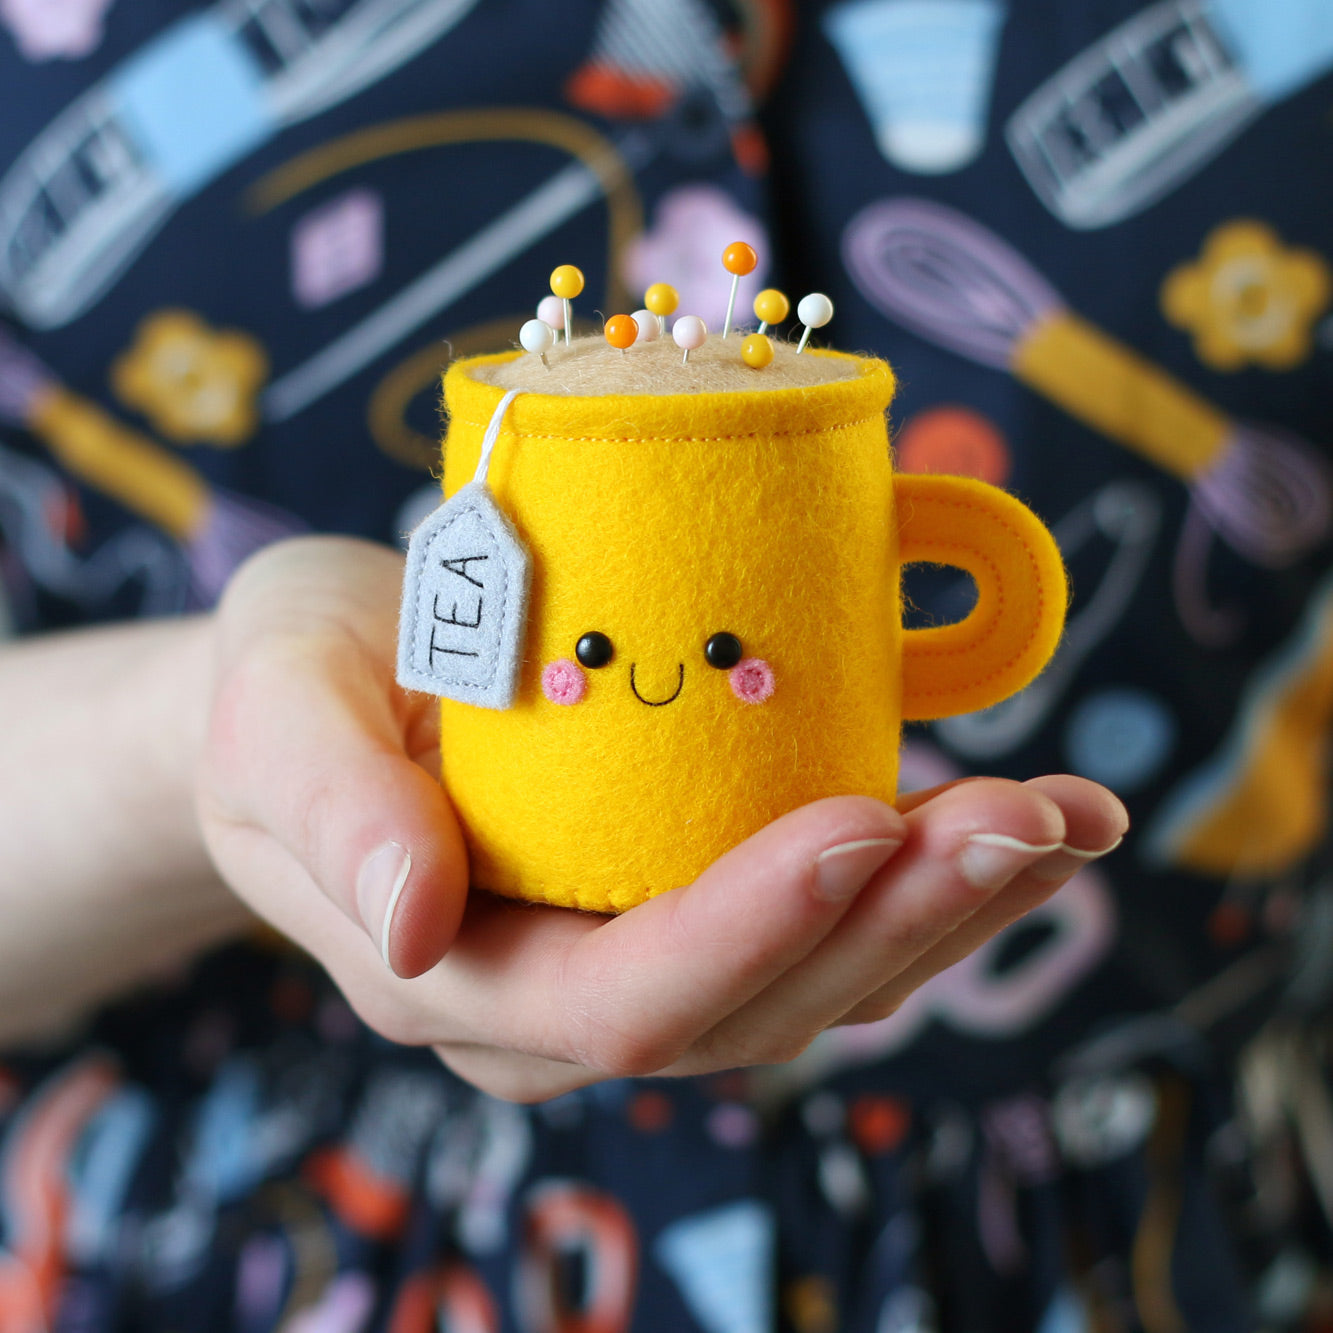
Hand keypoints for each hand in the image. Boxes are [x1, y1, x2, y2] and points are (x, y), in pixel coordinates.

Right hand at [198, 536, 1127, 1101]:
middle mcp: (565, 1002)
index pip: (625, 998)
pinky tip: (1020, 817)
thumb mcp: (273, 713)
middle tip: (1030, 818)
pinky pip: (827, 920)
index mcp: (462, 976)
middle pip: (759, 1007)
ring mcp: (639, 960)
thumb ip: (330, 813)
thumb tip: (414, 921)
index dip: (751, 928)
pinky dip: (929, 875)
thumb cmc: (286, 689)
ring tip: (1068, 818)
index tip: (863, 823)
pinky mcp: (693, 901)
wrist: (316, 695)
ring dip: (952, 907)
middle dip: (903, 922)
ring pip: (818, 980)